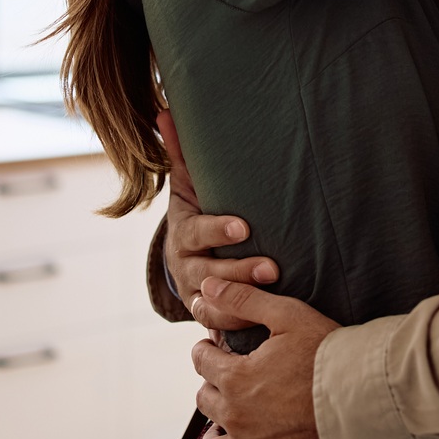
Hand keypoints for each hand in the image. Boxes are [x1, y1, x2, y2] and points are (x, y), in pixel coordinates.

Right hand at [159, 110, 277, 329]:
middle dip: (239, 272)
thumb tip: (164, 109)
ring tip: (274, 295)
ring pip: (213, 306)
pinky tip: (261, 327)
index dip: (217, 230)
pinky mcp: (207, 315)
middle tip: (272, 267)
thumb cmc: (197, 210)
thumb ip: (181, 152)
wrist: (186, 254)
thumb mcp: (189, 183)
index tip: (244, 227)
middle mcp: (185, 266)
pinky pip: (219, 328)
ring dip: (242, 304)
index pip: (196, 232)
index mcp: (183, 231)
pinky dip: (236, 329)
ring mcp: (195, 294)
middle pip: (208, 273)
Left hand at [190, 278, 339, 438]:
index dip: (208, 350)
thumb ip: (243, 300)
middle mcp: (235, 417)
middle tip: (231, 383)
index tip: (217, 349)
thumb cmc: (330, 355)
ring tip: (223, 428)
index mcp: (236, 378)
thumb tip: (205, 286)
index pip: (202, 361)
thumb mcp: (287, 316)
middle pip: (205, 401)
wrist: (367, 401)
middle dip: (214, 388)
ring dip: (213, 435)